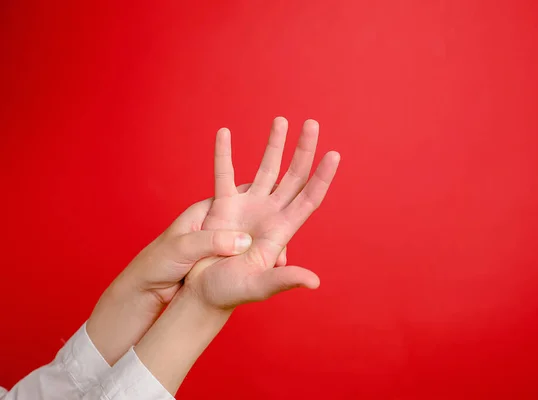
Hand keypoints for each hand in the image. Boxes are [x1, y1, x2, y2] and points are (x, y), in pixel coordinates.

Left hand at [87, 188, 267, 364]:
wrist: (146, 289)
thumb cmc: (157, 262)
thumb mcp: (183, 247)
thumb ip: (212, 241)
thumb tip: (245, 241)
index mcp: (208, 209)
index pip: (241, 195)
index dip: (261, 199)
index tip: (281, 204)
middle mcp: (218, 222)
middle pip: (252, 217)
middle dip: (270, 225)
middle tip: (284, 239)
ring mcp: (222, 242)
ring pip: (253, 240)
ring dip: (266, 247)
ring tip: (280, 260)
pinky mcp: (223, 261)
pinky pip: (247, 258)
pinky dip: (258, 263)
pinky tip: (269, 270)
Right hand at [135, 118, 339, 393]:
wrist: (202, 291)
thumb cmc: (231, 291)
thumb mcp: (259, 286)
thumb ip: (284, 279)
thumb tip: (314, 281)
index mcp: (282, 229)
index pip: (309, 197)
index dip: (322, 176)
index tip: (335, 154)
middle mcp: (270, 213)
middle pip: (293, 175)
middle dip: (304, 149)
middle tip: (312, 123)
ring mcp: (248, 206)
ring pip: (265, 168)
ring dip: (274, 144)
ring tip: (281, 120)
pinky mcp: (223, 205)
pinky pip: (223, 173)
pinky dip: (223, 154)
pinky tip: (224, 132)